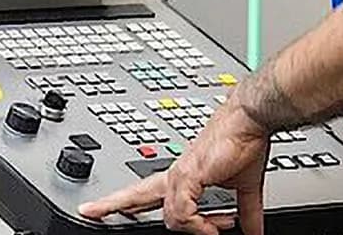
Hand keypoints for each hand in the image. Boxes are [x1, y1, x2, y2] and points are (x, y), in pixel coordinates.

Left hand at [79, 102, 270, 234]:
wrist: (248, 120)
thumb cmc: (243, 143)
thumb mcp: (244, 188)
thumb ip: (246, 212)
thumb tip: (254, 231)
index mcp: (182, 176)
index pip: (147, 192)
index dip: (128, 201)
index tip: (114, 209)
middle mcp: (175, 175)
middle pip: (134, 194)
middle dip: (109, 205)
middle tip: (87, 211)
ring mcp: (178, 176)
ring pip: (168, 216)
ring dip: (197, 229)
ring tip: (220, 227)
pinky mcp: (187, 177)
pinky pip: (182, 213)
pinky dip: (199, 224)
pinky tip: (216, 225)